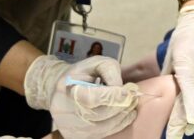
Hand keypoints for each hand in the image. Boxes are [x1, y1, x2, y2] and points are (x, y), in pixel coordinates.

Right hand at [24, 55, 138, 138]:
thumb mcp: (97, 63)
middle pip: (99, 115)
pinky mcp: (74, 136)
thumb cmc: (83, 74)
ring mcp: (68, 126)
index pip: (92, 98)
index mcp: (67, 88)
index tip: (128, 91)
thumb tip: (121, 88)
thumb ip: (110, 71)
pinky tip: (122, 115)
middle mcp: (64, 111)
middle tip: (133, 98)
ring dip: (121, 116)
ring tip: (129, 105)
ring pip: (102, 127)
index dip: (113, 96)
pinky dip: (115, 125)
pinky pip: (100, 134)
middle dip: (120, 106)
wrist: (61, 90)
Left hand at [161, 5, 193, 137]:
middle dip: (191, 116)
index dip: (189, 105)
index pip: (189, 87)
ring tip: (191, 126)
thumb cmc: (183, 38)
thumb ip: (169, 76)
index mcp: (186, 61)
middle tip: (181, 132)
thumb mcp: (171, 54)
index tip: (189, 122)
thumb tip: (160, 95)